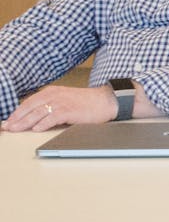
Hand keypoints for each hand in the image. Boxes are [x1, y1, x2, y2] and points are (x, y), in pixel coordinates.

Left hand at [2, 85, 118, 131]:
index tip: (8, 121)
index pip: (28, 102)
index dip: (16, 112)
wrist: (106, 101)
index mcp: (52, 92)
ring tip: (16, 129)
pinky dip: (43, 123)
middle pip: (30, 107)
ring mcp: (62, 102)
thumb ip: (50, 105)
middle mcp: (54, 95)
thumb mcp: (65, 100)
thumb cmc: (86, 103)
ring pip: (38, 112)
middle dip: (16, 118)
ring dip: (24, 122)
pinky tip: (36, 129)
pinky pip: (52, 117)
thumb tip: (33, 118)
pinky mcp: (70, 110)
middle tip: (7, 127)